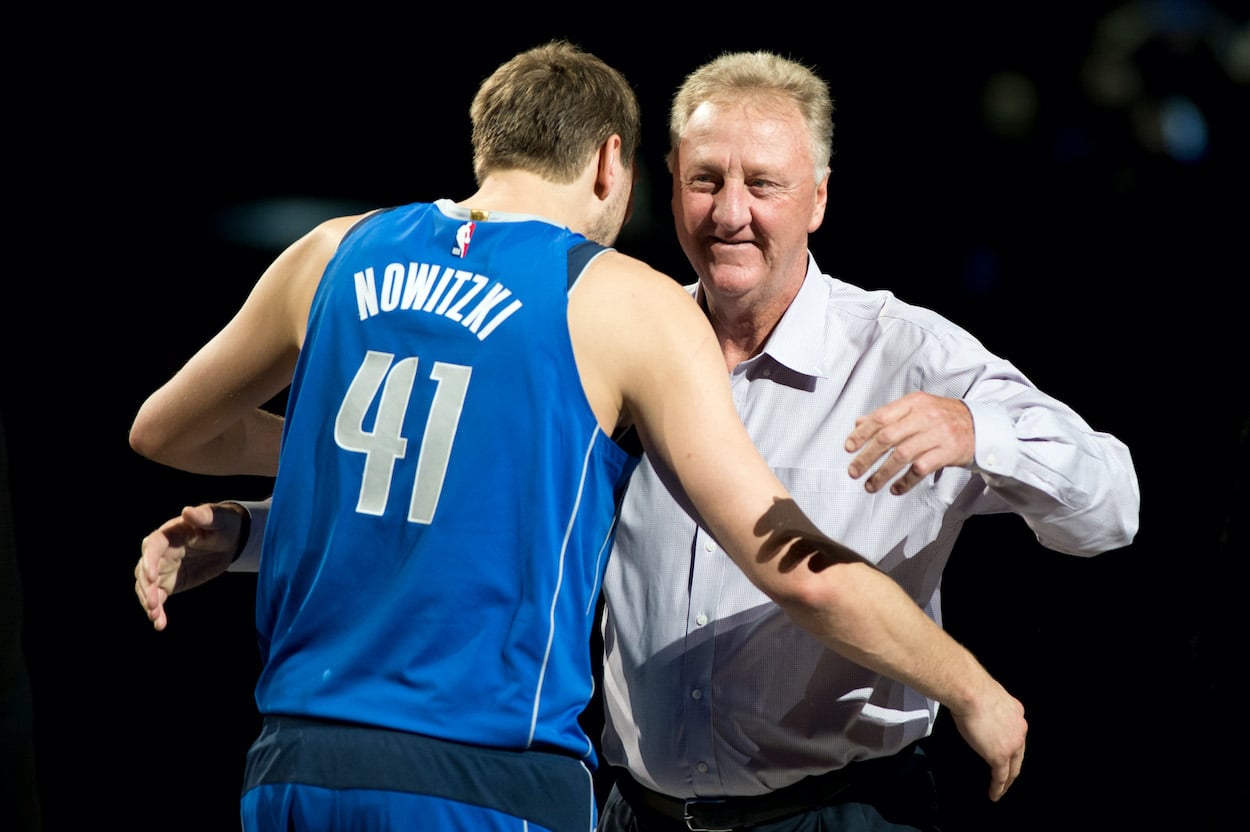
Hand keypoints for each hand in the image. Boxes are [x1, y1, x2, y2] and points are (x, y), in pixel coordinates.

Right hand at [134, 502, 245, 630]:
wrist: (231, 539)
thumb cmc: (223, 524)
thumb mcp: (218, 519)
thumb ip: (203, 516)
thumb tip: (187, 511)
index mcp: (169, 534)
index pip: (151, 546)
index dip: (148, 561)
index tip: (151, 577)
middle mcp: (160, 552)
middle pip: (144, 570)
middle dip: (146, 588)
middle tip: (154, 604)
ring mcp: (163, 569)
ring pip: (146, 587)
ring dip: (148, 602)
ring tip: (156, 618)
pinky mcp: (169, 584)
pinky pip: (158, 599)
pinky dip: (157, 612)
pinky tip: (160, 625)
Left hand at [844, 392, 973, 494]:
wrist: (980, 425)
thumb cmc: (943, 417)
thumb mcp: (917, 408)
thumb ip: (889, 415)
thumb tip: (859, 423)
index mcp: (913, 402)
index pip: (880, 417)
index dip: (861, 434)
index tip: (848, 448)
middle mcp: (925, 416)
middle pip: (887, 438)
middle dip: (866, 457)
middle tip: (854, 471)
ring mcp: (937, 434)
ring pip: (901, 456)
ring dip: (882, 474)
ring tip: (870, 485)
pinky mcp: (948, 452)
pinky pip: (920, 470)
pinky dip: (905, 482)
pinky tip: (895, 489)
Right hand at [948, 681, 1027, 801]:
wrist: (970, 692)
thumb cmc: (971, 688)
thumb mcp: (987, 694)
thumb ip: (988, 705)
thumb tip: (976, 705)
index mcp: (1017, 713)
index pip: (1016, 734)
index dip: (1012, 746)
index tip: (1005, 753)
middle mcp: (1020, 729)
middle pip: (1019, 755)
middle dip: (1013, 768)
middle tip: (1006, 778)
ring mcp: (1012, 744)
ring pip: (1013, 769)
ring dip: (1007, 781)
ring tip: (1000, 790)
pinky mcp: (1000, 756)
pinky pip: (1001, 777)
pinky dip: (998, 788)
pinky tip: (994, 794)